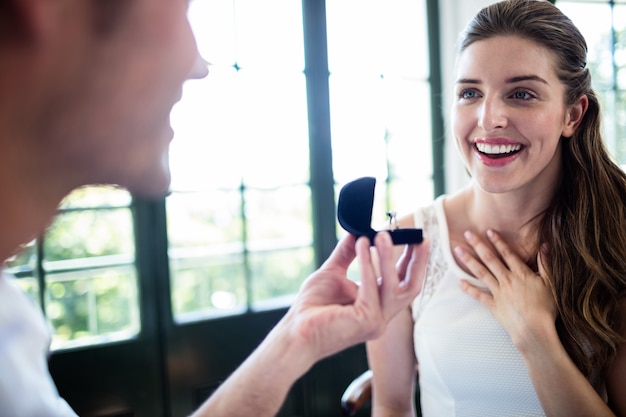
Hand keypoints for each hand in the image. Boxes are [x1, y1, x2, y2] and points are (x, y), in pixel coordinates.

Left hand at [285, 231, 429, 362]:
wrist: (295, 330)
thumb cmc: (312, 307)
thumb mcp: (333, 273)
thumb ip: (347, 254)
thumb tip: (356, 231)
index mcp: (377, 307)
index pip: (402, 283)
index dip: (412, 261)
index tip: (416, 239)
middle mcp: (382, 317)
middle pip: (411, 287)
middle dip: (417, 261)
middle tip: (418, 237)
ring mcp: (376, 321)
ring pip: (394, 285)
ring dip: (388, 257)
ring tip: (382, 234)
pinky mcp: (366, 320)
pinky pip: (371, 286)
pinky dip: (367, 263)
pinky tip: (361, 244)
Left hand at [455, 230, 555, 351]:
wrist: (534, 331)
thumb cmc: (546, 309)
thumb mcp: (551, 285)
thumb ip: (546, 264)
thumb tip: (546, 245)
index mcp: (521, 274)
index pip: (507, 254)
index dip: (498, 241)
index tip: (488, 231)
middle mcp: (506, 280)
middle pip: (490, 259)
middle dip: (478, 245)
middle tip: (467, 233)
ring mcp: (498, 292)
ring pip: (481, 273)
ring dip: (469, 260)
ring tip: (458, 250)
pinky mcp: (493, 305)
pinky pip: (478, 295)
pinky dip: (468, 288)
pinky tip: (459, 281)